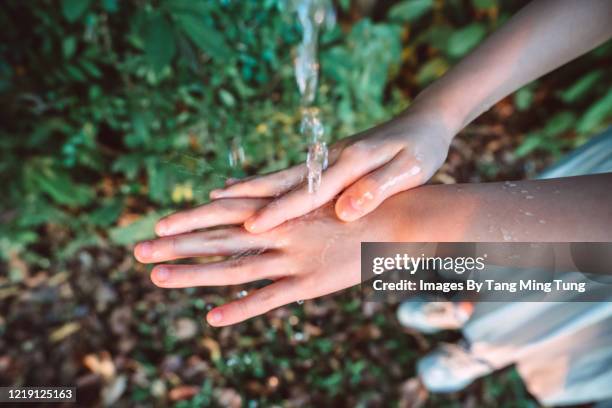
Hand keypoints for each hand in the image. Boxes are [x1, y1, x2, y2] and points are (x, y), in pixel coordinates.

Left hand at [135, 197, 400, 325]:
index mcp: (282, 209)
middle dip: (178, 243)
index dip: (191, 219)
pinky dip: (242, 308)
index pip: (226, 212)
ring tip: (157, 276)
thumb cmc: (357, 203)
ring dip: (195, 272)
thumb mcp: (316, 194)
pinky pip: (270, 299)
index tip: (157, 222)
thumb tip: (240, 191)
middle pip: (219, 239)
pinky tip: (213, 317)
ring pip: (235, 268)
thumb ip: (278, 198)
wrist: (399, 219)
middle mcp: (280, 232)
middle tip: (137, 249)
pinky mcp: (311, 283)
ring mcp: (293, 258)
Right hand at [194, 111, 451, 233]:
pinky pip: (291, 178)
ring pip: (279, 178)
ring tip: (213, 199)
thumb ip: (376, 188)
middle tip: (211, 208)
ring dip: (247, 190)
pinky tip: (248, 193)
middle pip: (281, 181)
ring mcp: (326, 160)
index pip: (309, 192)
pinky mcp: (328, 163)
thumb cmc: (423, 148)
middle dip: (245, 198)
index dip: (280, 210)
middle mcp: (330, 159)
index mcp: (351, 162)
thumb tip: (345, 212)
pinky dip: (266, 186)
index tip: (253, 227)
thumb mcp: (410, 169)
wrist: (424, 121)